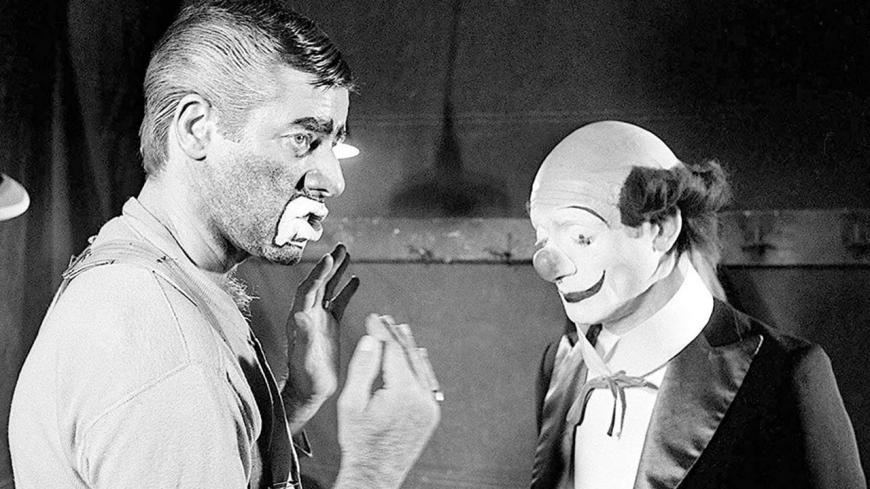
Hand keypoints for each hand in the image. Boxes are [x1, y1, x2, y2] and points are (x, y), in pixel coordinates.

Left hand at [283, 243, 359, 432]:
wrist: (310, 390)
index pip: (308, 290)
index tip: (328, 258)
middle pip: (318, 283)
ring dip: (337, 271)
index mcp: (300, 319)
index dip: (318, 274)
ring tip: (347, 252)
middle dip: (329, 265)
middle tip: (340, 247)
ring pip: (329, 289)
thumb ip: (304, 338)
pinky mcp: (329, 325)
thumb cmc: (306, 378)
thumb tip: (302, 314)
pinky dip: (346, 289)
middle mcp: (307, 314)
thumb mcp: (305, 359)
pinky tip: (356, 279)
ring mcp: (319, 318)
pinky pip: (339, 302)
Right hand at [334, 315, 440, 488]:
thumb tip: (372, 341)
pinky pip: (427, 382)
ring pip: (420, 367)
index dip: (381, 331)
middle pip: (408, 355)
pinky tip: (416, 356)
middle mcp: (420, 397)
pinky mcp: (430, 413)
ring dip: (409, 347)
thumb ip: (362, 368)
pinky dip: (420, 366)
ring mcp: (428, 406)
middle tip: (385, 320)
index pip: (392, 350)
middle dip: (395, 335)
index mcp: (401, 392)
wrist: (375, 472)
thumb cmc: (360, 442)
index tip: (373, 318)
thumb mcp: (351, 403)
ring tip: (401, 330)